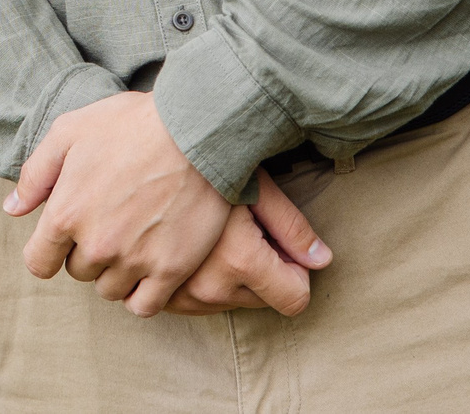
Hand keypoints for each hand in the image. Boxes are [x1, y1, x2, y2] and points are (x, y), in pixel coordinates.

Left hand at [9, 93, 328, 317]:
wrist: (196, 130)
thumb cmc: (130, 124)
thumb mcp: (70, 132)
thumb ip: (36, 175)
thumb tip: (12, 209)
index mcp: (66, 213)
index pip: (38, 263)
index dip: (48, 250)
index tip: (65, 236)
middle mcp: (97, 245)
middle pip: (78, 272)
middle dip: (87, 251)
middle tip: (110, 220)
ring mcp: (135, 260)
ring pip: (110, 289)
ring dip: (115, 271)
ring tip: (133, 238)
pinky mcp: (171, 270)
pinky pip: (143, 306)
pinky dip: (142, 293)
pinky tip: (149, 267)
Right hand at [164, 175, 331, 317]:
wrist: (147, 163)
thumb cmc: (204, 168)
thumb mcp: (257, 188)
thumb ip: (292, 227)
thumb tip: (322, 260)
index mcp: (239, 261)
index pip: (295, 299)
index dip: (296, 270)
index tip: (277, 242)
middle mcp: (211, 288)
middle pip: (265, 301)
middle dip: (263, 273)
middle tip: (242, 231)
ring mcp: (183, 297)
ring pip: (233, 303)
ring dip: (233, 278)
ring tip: (214, 236)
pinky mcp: (163, 299)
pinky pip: (202, 304)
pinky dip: (206, 281)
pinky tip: (195, 249)